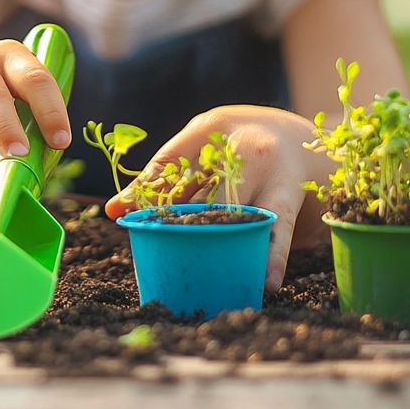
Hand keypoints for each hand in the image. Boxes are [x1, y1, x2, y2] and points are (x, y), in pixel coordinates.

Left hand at [103, 105, 333, 291]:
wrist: (297, 138)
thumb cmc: (232, 147)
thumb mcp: (199, 147)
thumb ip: (164, 175)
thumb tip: (112, 210)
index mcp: (212, 127)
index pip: (169, 158)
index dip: (144, 187)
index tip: (121, 211)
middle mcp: (243, 146)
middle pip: (204, 187)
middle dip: (182, 219)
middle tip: (162, 243)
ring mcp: (270, 170)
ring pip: (239, 210)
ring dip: (223, 241)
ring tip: (211, 272)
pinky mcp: (289, 195)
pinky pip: (279, 229)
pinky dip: (273, 257)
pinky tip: (266, 281)